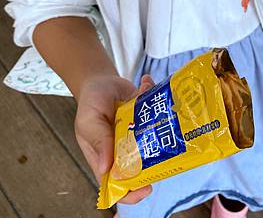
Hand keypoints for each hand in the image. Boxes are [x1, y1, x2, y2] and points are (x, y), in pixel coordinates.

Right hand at [75, 73, 154, 203]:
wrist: (99, 80)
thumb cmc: (90, 103)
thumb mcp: (89, 121)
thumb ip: (99, 140)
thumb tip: (106, 168)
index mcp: (105, 157)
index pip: (117, 184)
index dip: (131, 192)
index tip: (146, 188)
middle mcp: (123, 149)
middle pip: (143, 165)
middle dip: (156, 155)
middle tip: (163, 139)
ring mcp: (137, 133)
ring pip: (154, 138)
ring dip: (158, 121)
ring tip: (157, 105)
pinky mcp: (146, 117)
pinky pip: (156, 111)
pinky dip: (154, 94)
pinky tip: (146, 83)